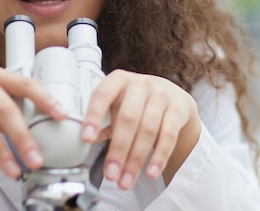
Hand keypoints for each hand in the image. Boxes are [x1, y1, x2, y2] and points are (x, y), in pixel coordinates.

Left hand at [81, 69, 200, 189]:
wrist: (170, 94)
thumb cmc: (134, 101)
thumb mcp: (115, 104)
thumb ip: (100, 121)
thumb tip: (82, 142)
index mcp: (118, 80)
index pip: (103, 94)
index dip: (93, 116)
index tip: (86, 139)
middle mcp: (140, 84)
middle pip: (128, 118)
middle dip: (118, 149)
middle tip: (110, 173)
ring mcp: (161, 96)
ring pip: (148, 130)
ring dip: (136, 159)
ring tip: (125, 180)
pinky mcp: (177, 110)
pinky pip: (168, 136)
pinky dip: (159, 157)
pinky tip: (150, 172)